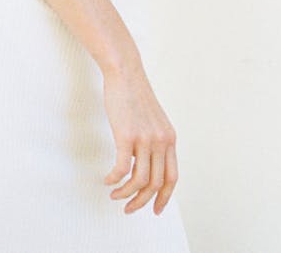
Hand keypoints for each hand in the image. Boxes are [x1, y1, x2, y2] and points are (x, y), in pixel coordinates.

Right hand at [102, 63, 178, 215]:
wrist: (125, 72)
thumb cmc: (134, 94)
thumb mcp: (152, 120)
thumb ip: (154, 140)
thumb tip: (144, 162)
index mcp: (169, 138)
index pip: (173, 178)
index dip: (164, 198)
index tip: (155, 210)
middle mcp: (161, 141)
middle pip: (156, 184)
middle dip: (142, 202)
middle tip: (128, 208)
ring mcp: (145, 138)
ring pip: (140, 181)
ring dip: (126, 194)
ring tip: (115, 195)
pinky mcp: (127, 135)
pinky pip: (122, 169)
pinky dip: (115, 180)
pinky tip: (108, 180)